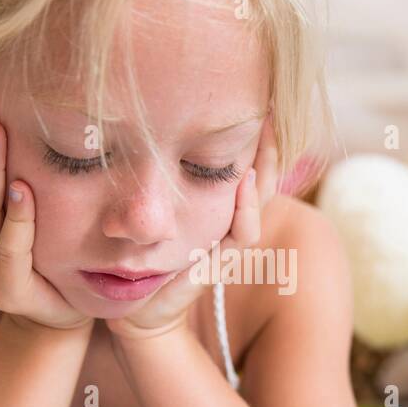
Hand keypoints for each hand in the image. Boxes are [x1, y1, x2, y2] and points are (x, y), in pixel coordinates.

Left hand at [105, 108, 279, 340]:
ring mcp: (228, 239)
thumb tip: (148, 122)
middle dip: (270, 144)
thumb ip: (159, 175)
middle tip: (271, 110)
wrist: (136, 306)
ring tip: (267, 133)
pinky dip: (248, 206)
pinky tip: (245, 180)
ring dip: (267, 167)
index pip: (247, 164)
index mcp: (218, 205)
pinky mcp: (220, 260)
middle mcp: (229, 219)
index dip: (256, 136)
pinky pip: (244, 231)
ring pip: (262, 200)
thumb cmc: (141, 254)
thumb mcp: (150, 204)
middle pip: (265, 176)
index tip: (257, 101)